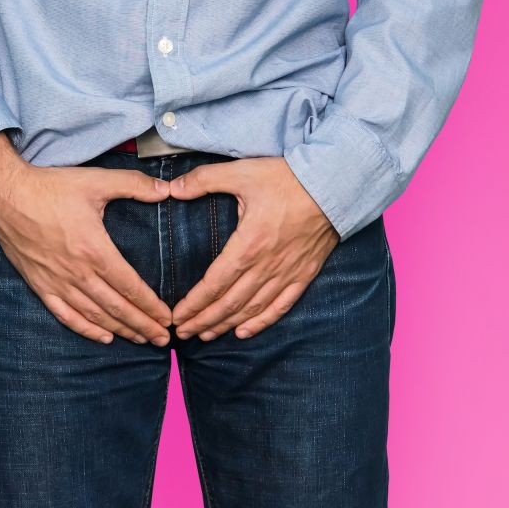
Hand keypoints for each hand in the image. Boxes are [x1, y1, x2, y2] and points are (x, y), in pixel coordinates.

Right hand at [0, 132, 172, 345]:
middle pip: (116, 308)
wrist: (5, 195)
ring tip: (141, 340)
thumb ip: (134, 185)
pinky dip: (86, 329)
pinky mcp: (40, 285)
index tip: (167, 318)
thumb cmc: (50, 188)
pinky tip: (103, 337)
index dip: (151, 306)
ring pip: (94, 315)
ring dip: (120, 330)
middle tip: (163, 339)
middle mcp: (77, 273)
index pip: (130, 286)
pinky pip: (65, 315)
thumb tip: (166, 189)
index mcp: (94, 250)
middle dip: (143, 326)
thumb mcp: (96, 181)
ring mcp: (57, 282)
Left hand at [169, 157, 339, 340]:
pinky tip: (244, 332)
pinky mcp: (303, 274)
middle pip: (229, 303)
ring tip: (204, 335)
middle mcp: (266, 266)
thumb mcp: (242, 172)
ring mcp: (286, 273)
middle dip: (202, 320)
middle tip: (182, 333)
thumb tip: (173, 188)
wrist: (335, 185)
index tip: (176, 316)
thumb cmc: (287, 179)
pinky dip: (261, 322)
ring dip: (225, 325)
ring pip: (251, 309)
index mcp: (248, 245)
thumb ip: (204, 180)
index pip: (213, 284)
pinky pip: (280, 306)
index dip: (193, 304)